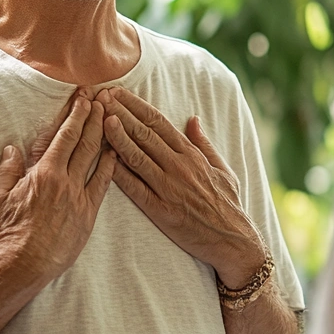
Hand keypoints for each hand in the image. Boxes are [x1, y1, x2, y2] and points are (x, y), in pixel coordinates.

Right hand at [0, 93, 115, 284]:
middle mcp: (64, 181)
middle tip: (102, 97)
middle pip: (83, 141)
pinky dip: (111, 167)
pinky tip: (116, 152)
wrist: (22, 267)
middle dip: (93, 116)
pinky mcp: (87, 215)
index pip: (62, 135)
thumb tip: (12, 150)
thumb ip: (6, 172)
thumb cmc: (5, 235)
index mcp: (42, 173)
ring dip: (104, 135)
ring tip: (111, 116)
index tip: (81, 98)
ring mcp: (78, 198)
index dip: (74, 114)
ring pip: (96, 159)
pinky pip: (103, 186)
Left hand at [97, 87, 264, 286]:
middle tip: (101, 97)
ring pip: (137, 156)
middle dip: (120, 113)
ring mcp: (169, 188)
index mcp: (191, 154)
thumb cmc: (228, 204)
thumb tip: (193, 119)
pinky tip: (104, 160)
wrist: (233, 240)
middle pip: (144, 133)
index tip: (118, 93)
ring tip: (100, 118)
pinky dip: (119, 173)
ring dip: (117, 136)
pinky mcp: (161, 210)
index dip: (135, 105)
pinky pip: (136, 188)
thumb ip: (204, 143)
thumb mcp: (222, 168)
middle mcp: (178, 166)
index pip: (158, 122)